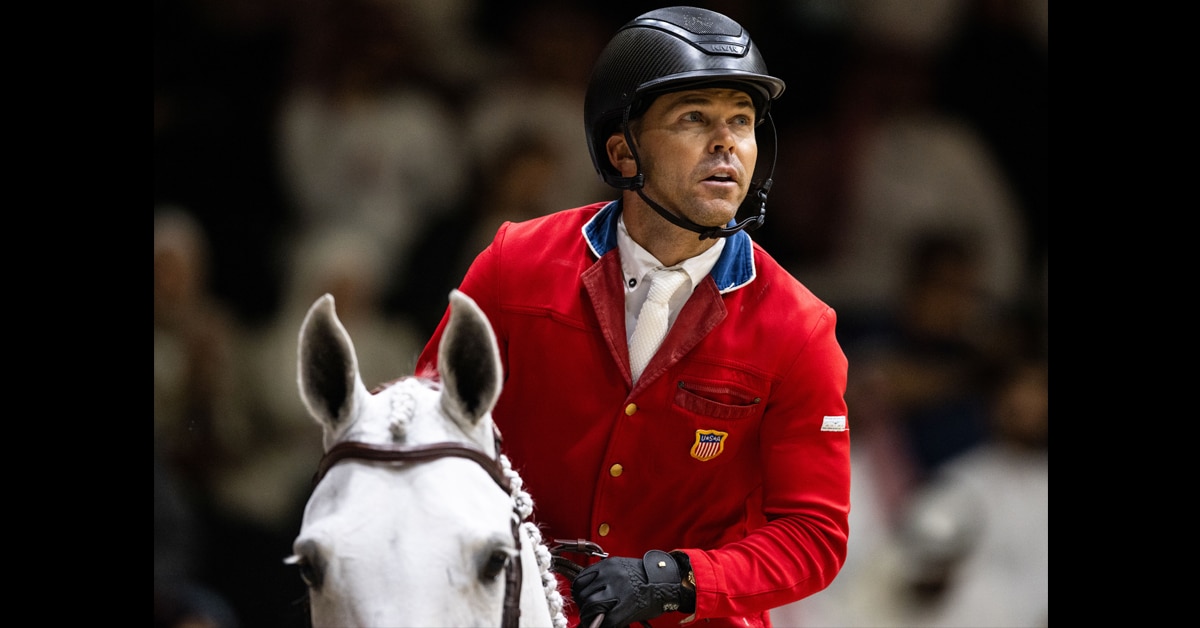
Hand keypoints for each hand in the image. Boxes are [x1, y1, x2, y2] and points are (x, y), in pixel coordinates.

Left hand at [571, 550, 693, 627]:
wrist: (665, 581)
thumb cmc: (644, 576)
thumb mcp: (621, 568)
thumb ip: (604, 576)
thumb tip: (589, 589)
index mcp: (608, 566)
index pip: (581, 580)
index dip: (579, 591)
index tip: (581, 597)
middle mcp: (610, 576)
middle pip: (584, 594)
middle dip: (583, 604)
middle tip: (588, 610)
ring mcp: (617, 592)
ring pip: (591, 607)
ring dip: (590, 615)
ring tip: (594, 618)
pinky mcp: (624, 608)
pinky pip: (605, 619)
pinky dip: (603, 624)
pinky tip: (606, 623)